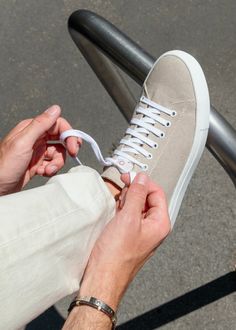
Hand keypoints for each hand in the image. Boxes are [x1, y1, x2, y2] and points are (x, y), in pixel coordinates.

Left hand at [0, 105, 79, 194]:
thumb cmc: (4, 166)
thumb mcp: (23, 143)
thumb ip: (40, 125)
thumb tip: (55, 109)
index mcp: (30, 129)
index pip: (57, 124)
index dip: (68, 134)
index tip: (74, 146)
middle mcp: (35, 138)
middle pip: (60, 138)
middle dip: (67, 147)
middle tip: (73, 154)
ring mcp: (36, 152)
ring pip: (58, 153)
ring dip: (57, 162)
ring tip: (47, 170)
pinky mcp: (37, 164)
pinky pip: (52, 164)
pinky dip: (50, 169)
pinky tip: (42, 173)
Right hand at [79, 173, 170, 309]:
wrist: (102, 278)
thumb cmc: (116, 254)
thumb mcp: (128, 218)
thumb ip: (137, 195)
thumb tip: (142, 177)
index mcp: (160, 223)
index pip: (157, 193)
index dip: (144, 182)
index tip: (129, 176)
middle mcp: (153, 227)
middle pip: (147, 198)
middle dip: (134, 192)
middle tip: (120, 193)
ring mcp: (140, 231)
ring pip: (136, 206)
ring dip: (126, 201)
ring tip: (116, 206)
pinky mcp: (128, 235)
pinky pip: (128, 215)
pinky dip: (121, 209)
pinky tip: (114, 212)